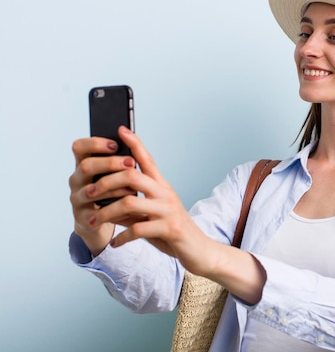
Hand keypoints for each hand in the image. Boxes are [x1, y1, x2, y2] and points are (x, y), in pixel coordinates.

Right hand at [69, 134, 135, 255]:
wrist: (102, 221)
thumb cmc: (112, 192)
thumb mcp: (115, 174)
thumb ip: (120, 157)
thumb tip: (130, 134)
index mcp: (83, 165)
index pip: (79, 147)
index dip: (95, 143)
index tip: (115, 144)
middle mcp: (76, 180)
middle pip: (85, 166)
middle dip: (110, 163)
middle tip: (130, 163)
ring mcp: (77, 199)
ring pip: (91, 190)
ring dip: (114, 187)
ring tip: (133, 187)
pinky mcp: (83, 218)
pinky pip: (96, 211)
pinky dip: (113, 207)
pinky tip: (126, 204)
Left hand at [82, 126, 218, 275]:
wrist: (200, 251)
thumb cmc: (173, 232)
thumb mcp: (152, 215)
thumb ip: (133, 206)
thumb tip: (106, 201)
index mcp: (162, 187)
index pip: (148, 159)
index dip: (135, 143)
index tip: (121, 129)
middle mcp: (166, 194)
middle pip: (132, 175)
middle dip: (106, 182)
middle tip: (88, 193)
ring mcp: (169, 211)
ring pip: (130, 202)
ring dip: (107, 212)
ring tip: (93, 221)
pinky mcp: (170, 229)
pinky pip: (138, 229)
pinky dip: (122, 237)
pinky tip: (114, 243)